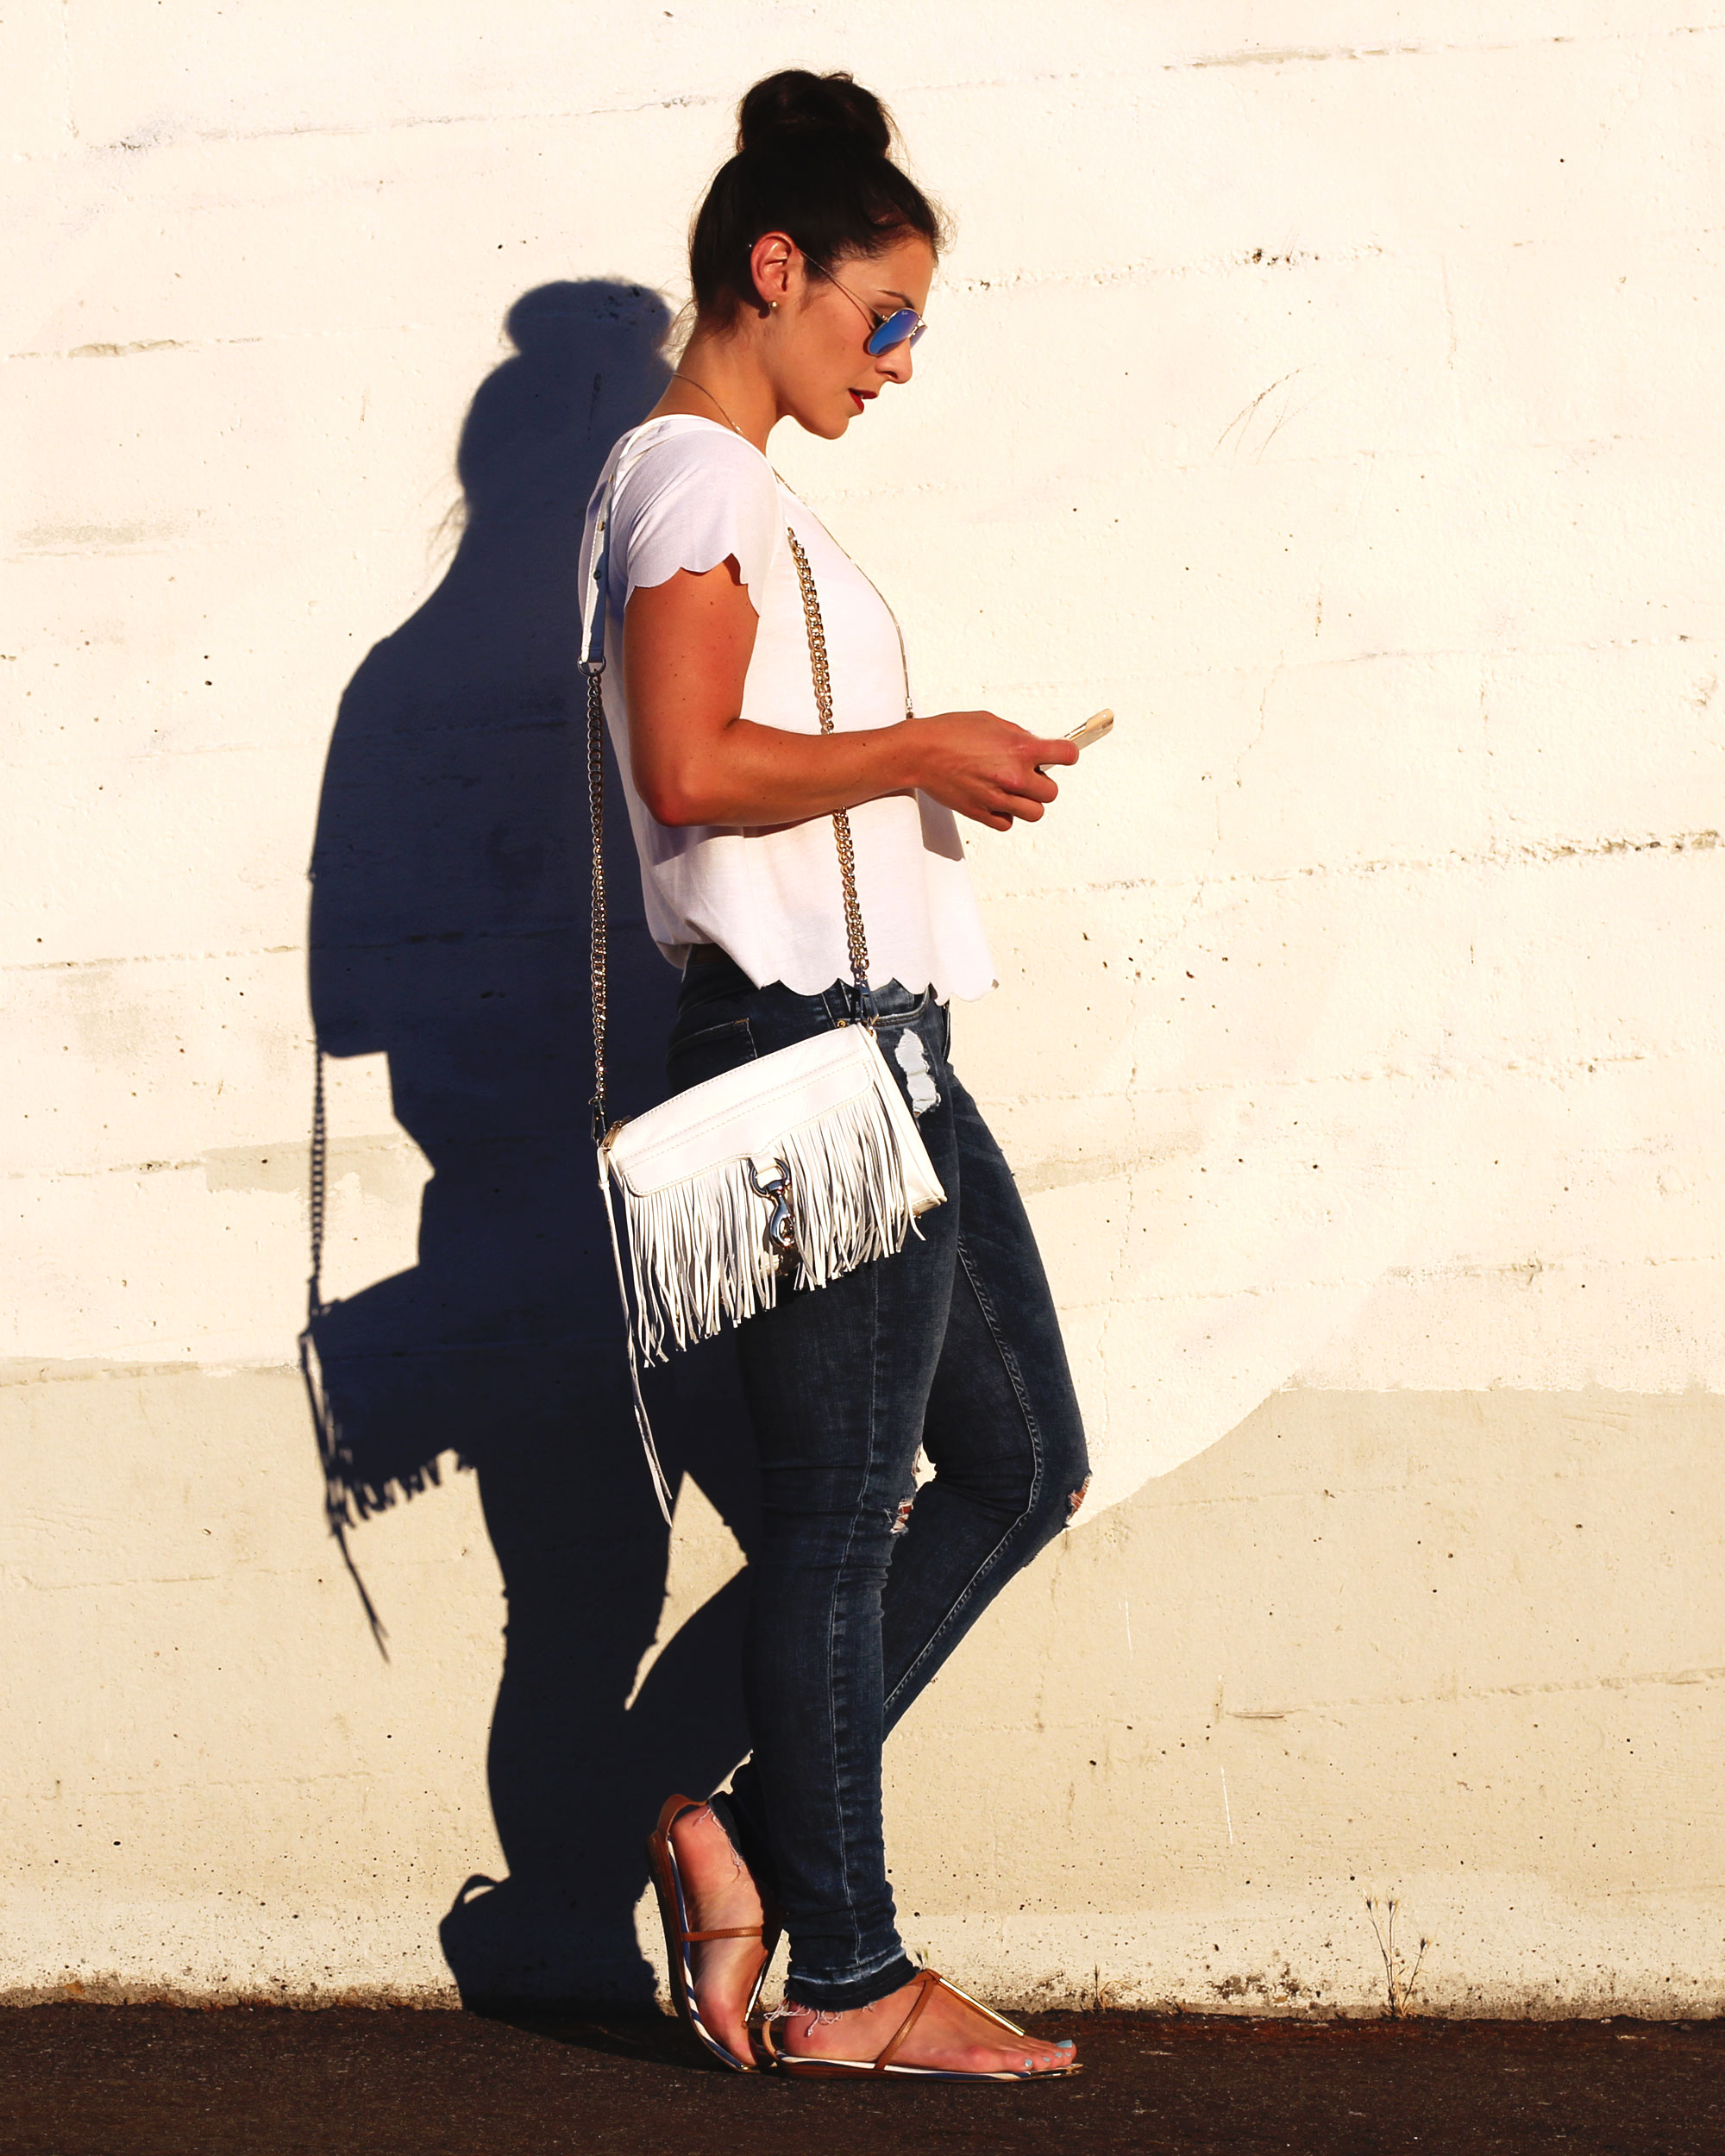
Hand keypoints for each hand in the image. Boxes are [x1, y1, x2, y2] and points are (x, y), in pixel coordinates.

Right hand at [905, 710, 1078, 831]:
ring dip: (1028, 802)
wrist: (920, 752)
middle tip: (1027, 775)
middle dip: (1042, 783)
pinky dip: (1006, 815)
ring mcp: (998, 798)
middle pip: (1052, 792)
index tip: (1060, 755)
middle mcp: (1013, 776)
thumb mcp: (992, 722)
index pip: (1067, 755)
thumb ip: (1019, 736)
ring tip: (1013, 791)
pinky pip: (1008, 823)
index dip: (1066, 755)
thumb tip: (1035, 746)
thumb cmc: (950, 732)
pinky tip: (997, 801)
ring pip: (1035, 813)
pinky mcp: (981, 813)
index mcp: (1020, 748)